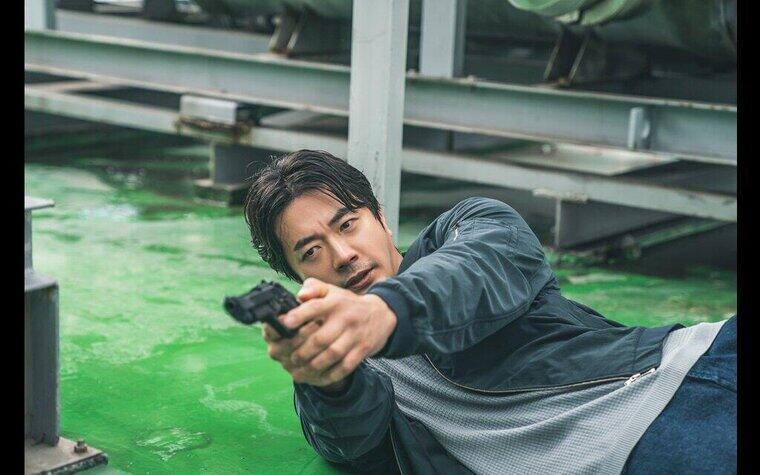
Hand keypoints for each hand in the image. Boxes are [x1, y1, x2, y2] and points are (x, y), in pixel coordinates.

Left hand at [276, 278, 396, 387]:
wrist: (381, 314)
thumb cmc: (347, 304)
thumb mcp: (331, 290)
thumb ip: (313, 288)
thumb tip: (299, 296)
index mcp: (334, 302)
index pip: (315, 307)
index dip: (298, 316)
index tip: (284, 324)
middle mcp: (345, 318)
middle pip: (321, 338)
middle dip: (302, 351)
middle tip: (290, 358)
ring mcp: (355, 336)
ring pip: (332, 355)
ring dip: (313, 366)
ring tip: (299, 372)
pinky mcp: (363, 350)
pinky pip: (345, 367)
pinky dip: (329, 376)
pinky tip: (317, 378)